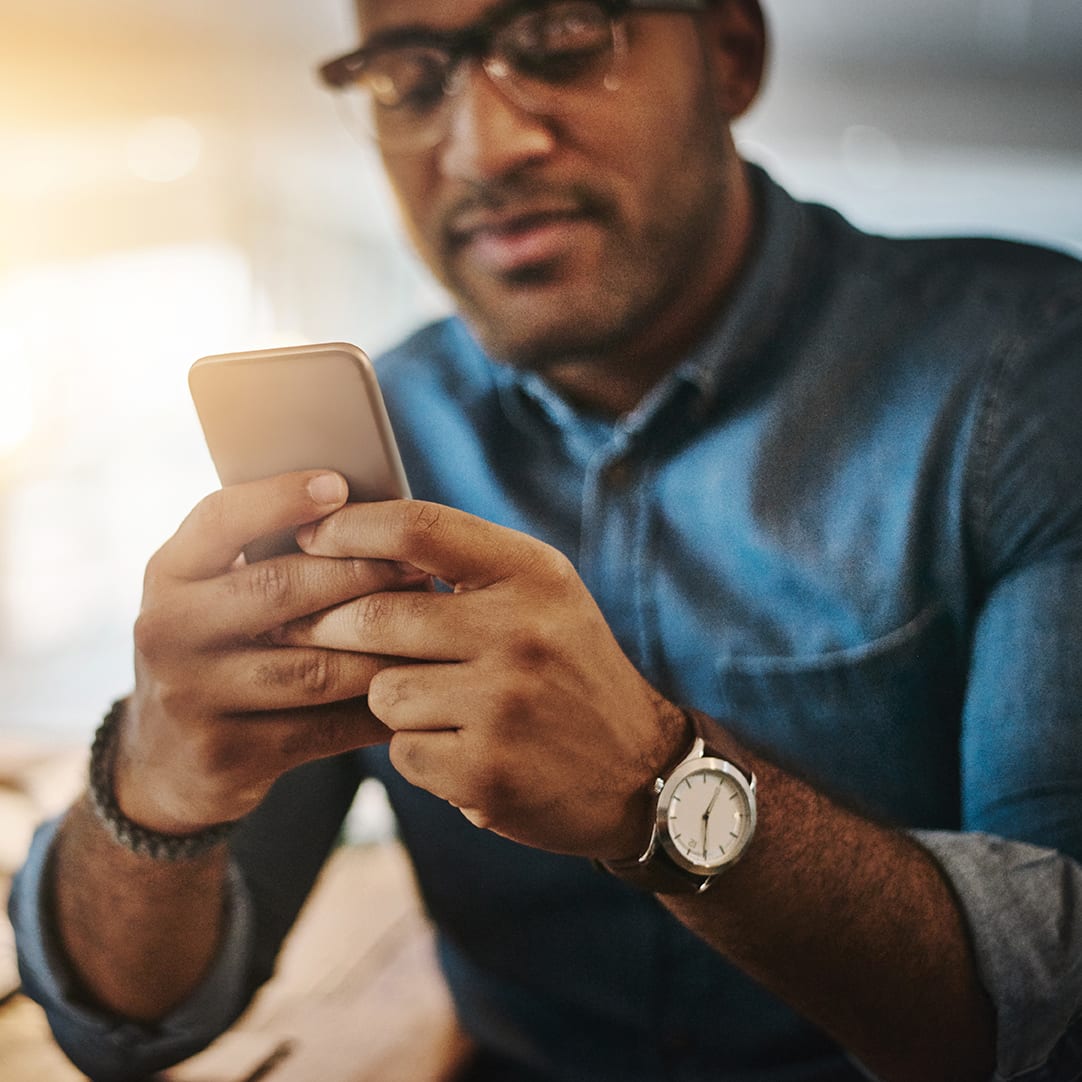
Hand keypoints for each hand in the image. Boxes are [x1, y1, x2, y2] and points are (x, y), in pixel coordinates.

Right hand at [118, 471, 427, 833]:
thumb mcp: (214, 595)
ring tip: (436, 629)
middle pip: (278, 590)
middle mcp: (167, 632)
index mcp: (168, 574)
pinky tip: (417, 691)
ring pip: (313, 668)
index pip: (220, 519)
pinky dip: (377, 709)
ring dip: (383, 648)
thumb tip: (368, 510)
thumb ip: (265, 555)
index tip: (339, 485)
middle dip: (361, 574)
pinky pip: (324, 728)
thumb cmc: (219, 648)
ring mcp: (190, 699)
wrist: (163, 760)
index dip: (281, 498)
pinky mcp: (225, 755)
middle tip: (421, 567)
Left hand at [274, 500, 689, 859]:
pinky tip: (463, 749)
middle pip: (377, 615)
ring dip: (391, 700)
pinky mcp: (486, 770)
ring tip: (441, 706)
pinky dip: (418, 751)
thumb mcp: (543, 597)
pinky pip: (402, 750)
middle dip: (330, 627)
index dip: (349, 528)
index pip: (419, 527)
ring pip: (381, 691)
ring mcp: (504, 705)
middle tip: (310, 631)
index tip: (308, 535)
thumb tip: (352, 543)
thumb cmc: (570, 671)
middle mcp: (522, 632)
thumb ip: (466, 566)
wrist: (638, 770)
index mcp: (534, 575)